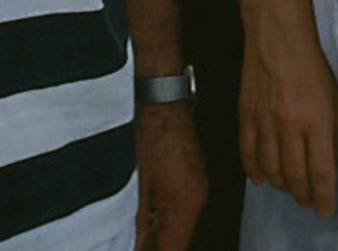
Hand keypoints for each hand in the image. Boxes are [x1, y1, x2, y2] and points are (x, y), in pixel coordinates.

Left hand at [135, 99, 206, 248]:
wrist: (163, 101)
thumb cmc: (149, 136)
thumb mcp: (138, 186)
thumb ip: (141, 224)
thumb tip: (139, 247)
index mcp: (184, 204)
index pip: (173, 249)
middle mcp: (198, 199)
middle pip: (179, 241)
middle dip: (159, 246)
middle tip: (137, 243)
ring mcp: (199, 189)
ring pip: (181, 226)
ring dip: (162, 234)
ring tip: (140, 234)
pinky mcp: (195, 180)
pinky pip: (183, 210)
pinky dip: (166, 218)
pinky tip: (149, 215)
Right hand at [237, 0, 337, 214]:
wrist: (278, 26)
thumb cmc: (314, 56)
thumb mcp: (337, 93)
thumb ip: (337, 129)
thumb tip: (335, 159)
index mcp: (317, 119)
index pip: (321, 171)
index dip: (323, 196)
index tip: (325, 210)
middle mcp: (289, 124)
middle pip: (294, 175)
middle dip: (303, 195)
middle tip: (308, 203)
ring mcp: (264, 120)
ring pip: (270, 168)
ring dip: (281, 185)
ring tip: (290, 190)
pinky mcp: (245, 112)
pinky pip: (247, 150)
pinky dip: (253, 169)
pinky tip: (260, 178)